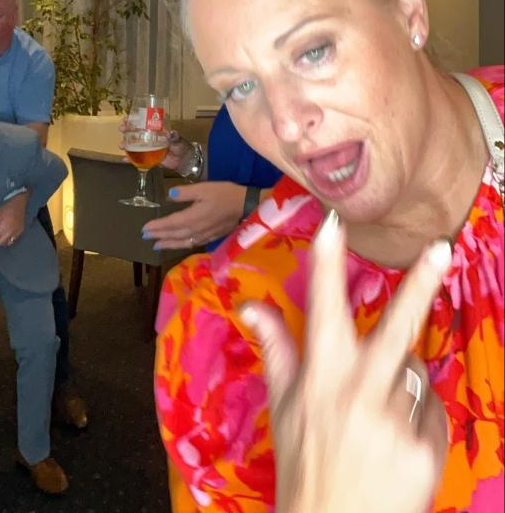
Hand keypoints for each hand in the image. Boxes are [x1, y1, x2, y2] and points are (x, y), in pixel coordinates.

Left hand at [0, 191, 29, 246]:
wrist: (20, 203)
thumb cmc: (7, 207)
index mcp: (3, 226)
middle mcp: (10, 231)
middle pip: (0, 242)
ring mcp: (17, 232)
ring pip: (7, 243)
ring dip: (3, 240)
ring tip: (2, 234)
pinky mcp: (21, 231)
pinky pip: (13, 240)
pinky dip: (10, 239)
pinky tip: (8, 233)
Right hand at [119, 122, 193, 174]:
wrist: (184, 161)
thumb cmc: (182, 147)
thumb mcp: (179, 140)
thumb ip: (175, 137)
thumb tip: (172, 133)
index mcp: (157, 130)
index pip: (144, 122)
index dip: (134, 119)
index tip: (127, 118)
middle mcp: (151, 138)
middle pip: (136, 132)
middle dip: (127, 130)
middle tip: (121, 129)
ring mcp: (148, 148)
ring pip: (134, 145)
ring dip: (126, 144)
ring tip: (121, 145)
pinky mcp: (148, 158)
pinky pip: (138, 159)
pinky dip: (130, 159)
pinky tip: (124, 159)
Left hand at [142, 181, 247, 248]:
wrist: (246, 206)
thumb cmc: (225, 194)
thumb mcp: (204, 188)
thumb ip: (185, 193)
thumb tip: (168, 195)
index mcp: (192, 217)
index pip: (170, 223)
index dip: (157, 226)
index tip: (144, 228)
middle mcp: (196, 229)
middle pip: (174, 235)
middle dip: (159, 236)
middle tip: (145, 237)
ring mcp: (204, 235)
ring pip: (182, 242)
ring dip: (168, 244)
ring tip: (157, 246)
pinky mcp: (211, 237)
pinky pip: (192, 244)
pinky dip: (182, 245)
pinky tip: (179, 245)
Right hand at [240, 211, 450, 512]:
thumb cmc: (304, 468)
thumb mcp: (282, 409)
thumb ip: (276, 350)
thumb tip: (250, 307)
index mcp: (320, 379)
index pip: (322, 309)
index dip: (326, 263)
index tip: (331, 223)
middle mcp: (358, 395)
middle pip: (396, 328)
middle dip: (420, 284)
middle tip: (442, 247)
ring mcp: (394, 423)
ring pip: (416, 370)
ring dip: (404, 378)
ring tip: (380, 413)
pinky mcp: (425, 450)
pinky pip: (432, 410)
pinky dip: (419, 416)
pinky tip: (397, 441)